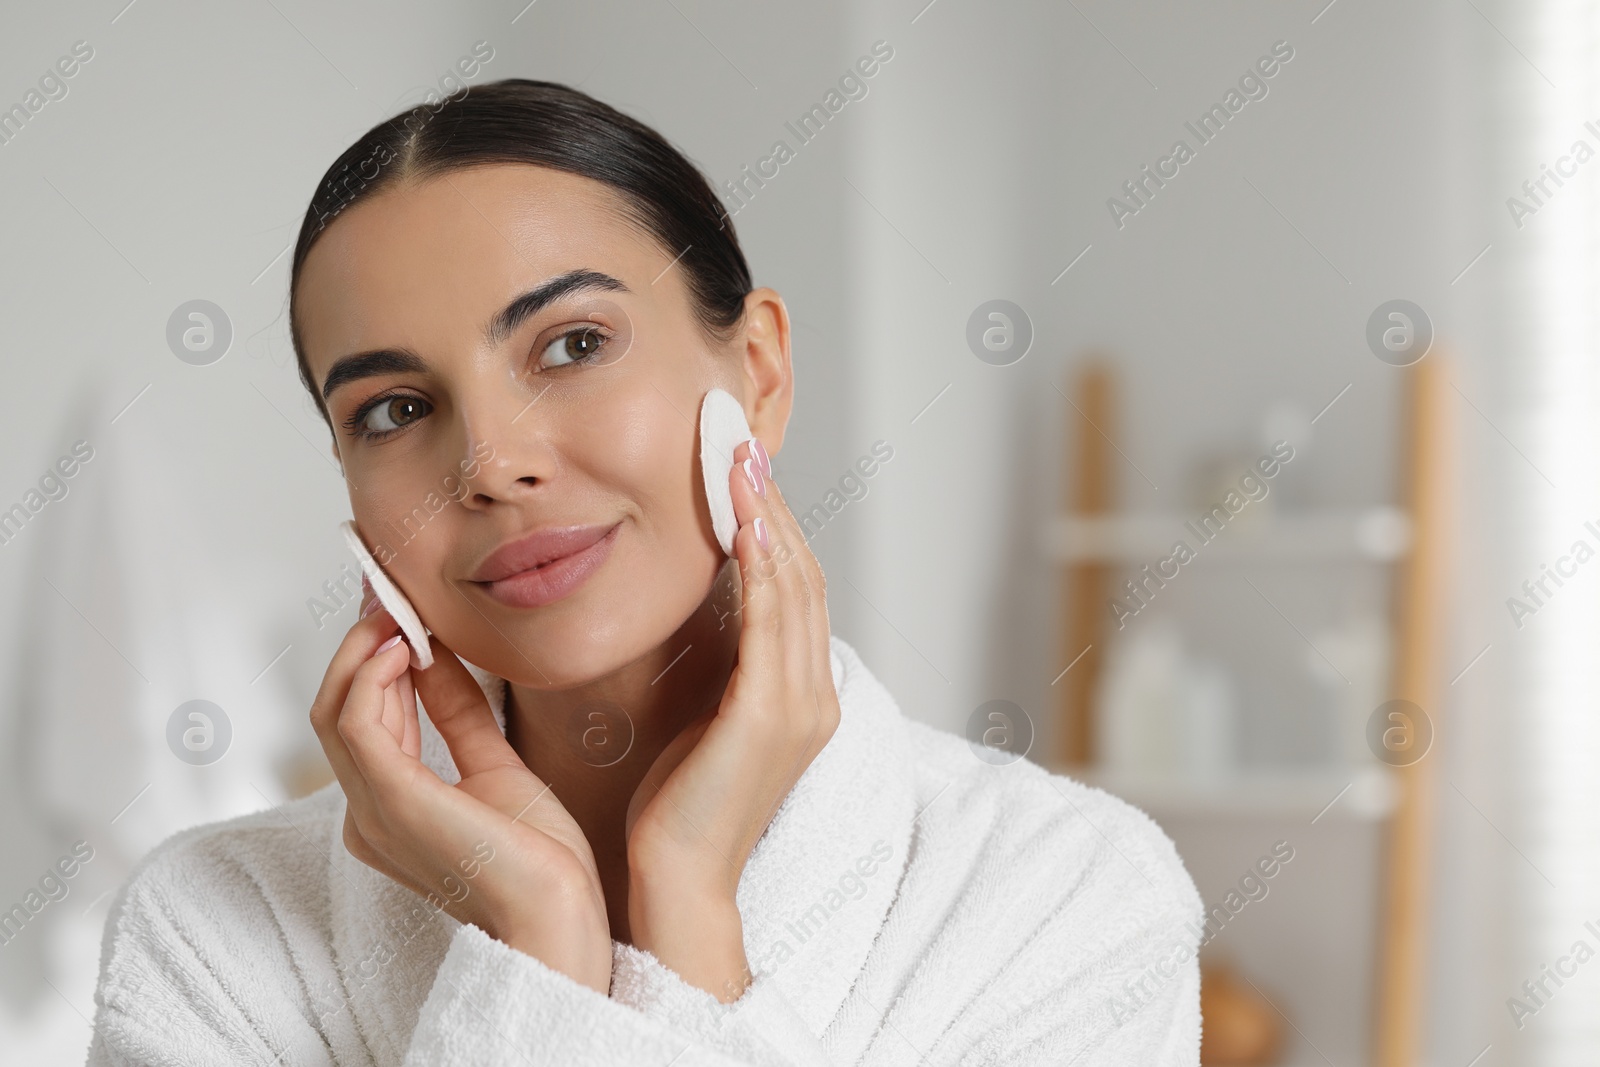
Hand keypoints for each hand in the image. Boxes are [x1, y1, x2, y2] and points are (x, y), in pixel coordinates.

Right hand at [309, 580, 612, 993]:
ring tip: (401, 611)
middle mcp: (366, 813)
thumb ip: (458, 714)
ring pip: (337, 709)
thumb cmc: (538, 862)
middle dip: (363, 643)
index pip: (359, 719)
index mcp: (387, 809)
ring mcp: (373, 811)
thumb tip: (436, 656)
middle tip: (391, 594)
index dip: (374, 657)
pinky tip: (405, 648)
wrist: (560, 918)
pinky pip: (356, 723)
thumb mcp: (494, 765)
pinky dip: (373, 676)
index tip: (398, 608)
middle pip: (338, 707)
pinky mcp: (393, 802)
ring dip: (366, 649)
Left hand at [623, 437, 841, 1001]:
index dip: (773, 523)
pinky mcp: (771, 717)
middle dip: (773, 504)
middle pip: (802, 574)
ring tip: (739, 462)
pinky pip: (772, 624)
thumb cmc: (676, 808)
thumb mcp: (699, 719)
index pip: (793, 588)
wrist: (675, 883)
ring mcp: (801, 705)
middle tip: (739, 441)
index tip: (740, 469)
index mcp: (801, 695)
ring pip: (793, 587)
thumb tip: (692, 604)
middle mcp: (815, 694)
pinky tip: (744, 525)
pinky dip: (763, 569)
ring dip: (768, 518)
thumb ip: (712, 663)